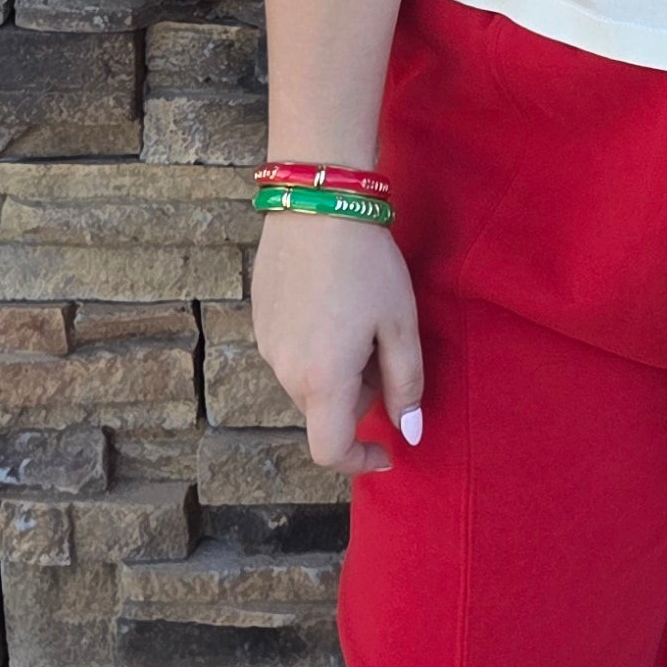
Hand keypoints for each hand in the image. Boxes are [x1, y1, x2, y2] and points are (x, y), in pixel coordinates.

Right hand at [251, 210, 425, 472]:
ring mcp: (266, 346)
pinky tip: (333, 304)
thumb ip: (406, 385)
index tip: (388, 450)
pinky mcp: (258, 321)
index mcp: (323, 380)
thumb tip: (408, 432)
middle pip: (324, 413)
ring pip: (307, 383)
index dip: (360, 461)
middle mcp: (285, 371)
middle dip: (358, 398)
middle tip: (384, 350)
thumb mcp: (401, 325)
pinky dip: (316, 349)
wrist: (317, 205)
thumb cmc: (368, 266)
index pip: (330, 450)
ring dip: (336, 373)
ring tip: (359, 320)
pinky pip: (290, 355)